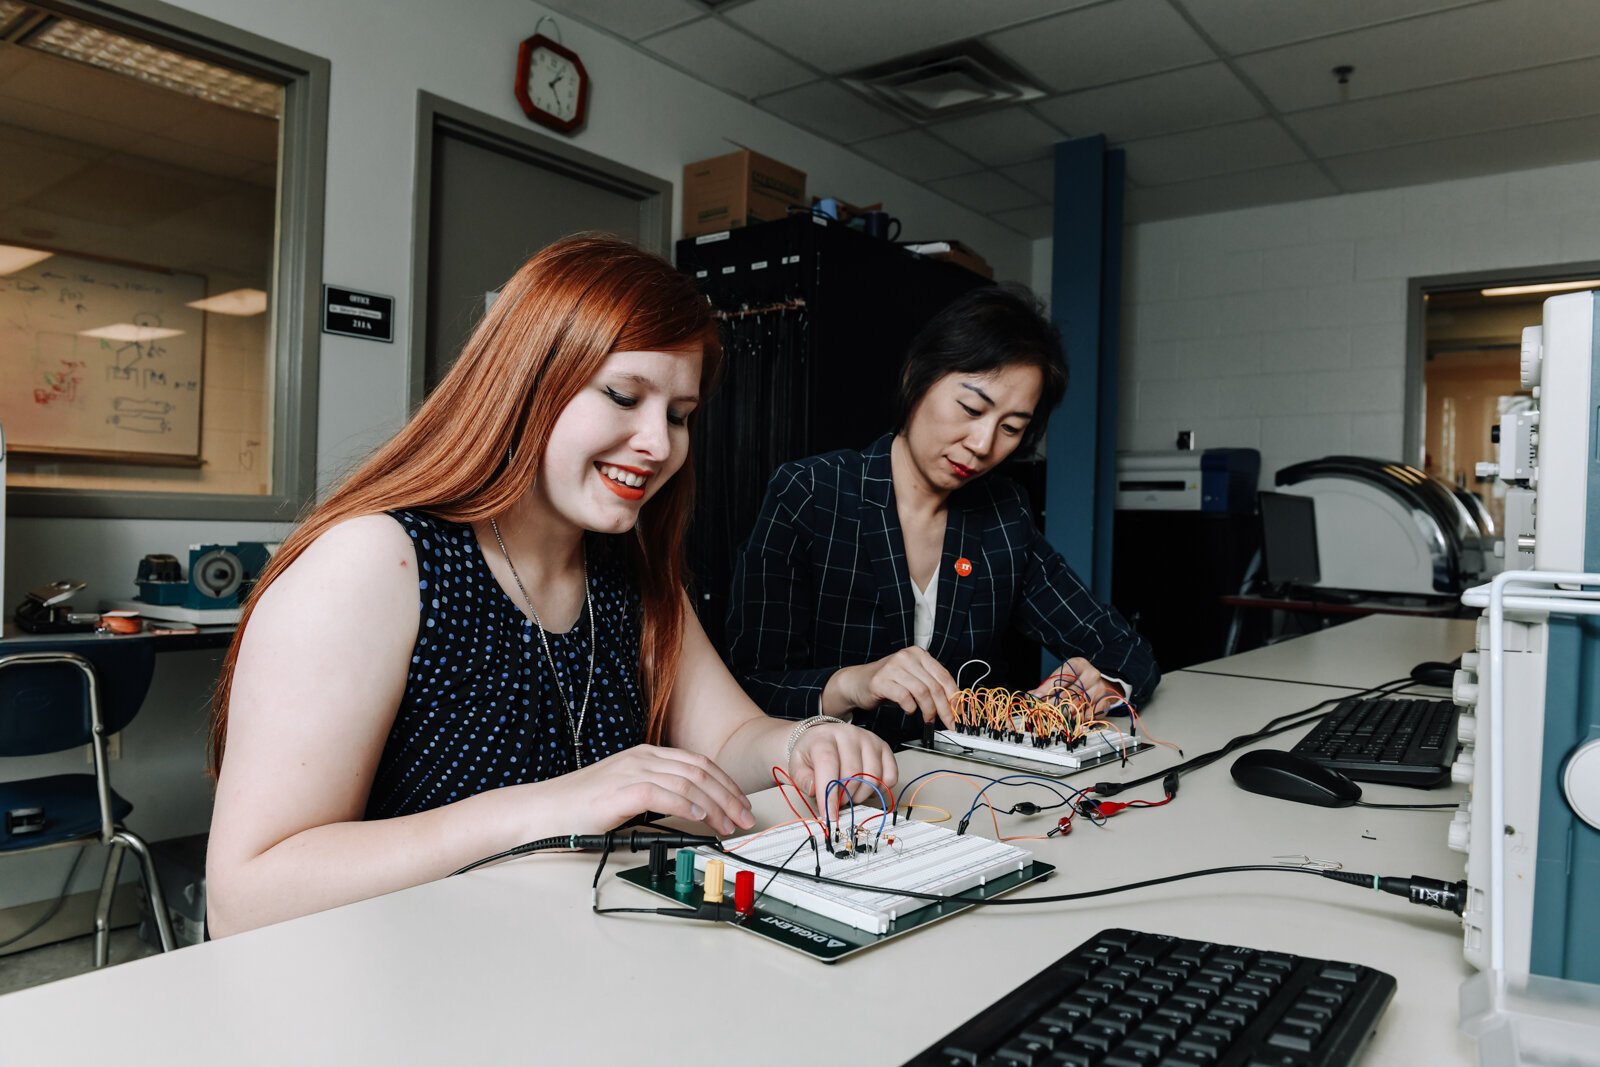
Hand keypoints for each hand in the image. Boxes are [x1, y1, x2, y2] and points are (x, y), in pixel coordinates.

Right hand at [554, 744, 754, 837]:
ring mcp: (630, 772)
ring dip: (714, 805)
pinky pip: (662, 794)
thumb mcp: (627, 793)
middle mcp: (641, 758)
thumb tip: (692, 811)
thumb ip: (656, 795)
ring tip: (728, 825)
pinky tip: (699, 818)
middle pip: (699, 772)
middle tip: (745, 819)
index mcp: (645, 755)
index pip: (698, 764)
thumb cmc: (581, 807)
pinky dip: (686, 805)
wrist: (543, 811)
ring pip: (687, 783)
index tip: (741, 805)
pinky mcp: (620, 791)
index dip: (725, 784)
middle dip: (728, 796)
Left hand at [788, 724, 897, 823]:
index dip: (829, 794)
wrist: (824, 738)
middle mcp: (849, 734)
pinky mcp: (884, 748)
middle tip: (836, 802)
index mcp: (824, 738)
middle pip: (853, 774)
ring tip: (849, 795)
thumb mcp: (798, 765)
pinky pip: (890, 776)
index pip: (828, 765)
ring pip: (873, 777)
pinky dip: (879, 789)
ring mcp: (869, 740)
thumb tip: (815, 790)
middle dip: (844, 797)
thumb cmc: (812, 754)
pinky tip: (866, 787)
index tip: (829, 814)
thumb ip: (802, 779)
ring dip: (860, 795)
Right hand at [831, 647, 957, 726]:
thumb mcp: (913, 679)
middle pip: (934, 686)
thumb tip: (953, 706)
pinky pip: (904, 697)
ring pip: (922, 692)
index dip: (954, 697)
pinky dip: (910, 708)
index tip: (959, 713)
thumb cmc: (888, 682)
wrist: (857, 681)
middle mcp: (907, 657)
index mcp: (919, 654)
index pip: (944, 676)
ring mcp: (893, 667)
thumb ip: (931, 687)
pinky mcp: (881, 680)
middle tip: (948, 723)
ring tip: (927, 719)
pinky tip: (909, 710)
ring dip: (928, 710)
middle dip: (944, 709)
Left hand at [1032, 658, 1126, 714]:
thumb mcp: (1065, 676)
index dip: (1046, 688)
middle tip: (1045, 709)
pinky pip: (1090, 712)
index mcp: (1079, 664)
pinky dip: (1080, 717)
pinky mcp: (1106, 701)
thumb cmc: (1080, 678)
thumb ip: (1048, 685)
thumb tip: (1030, 695)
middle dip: (1055, 702)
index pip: (1061, 677)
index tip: (1035, 697)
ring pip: (1079, 703)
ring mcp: (1100, 688)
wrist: (1105, 681)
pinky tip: (1073, 718)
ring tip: (1057, 715)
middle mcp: (1092, 674)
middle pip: (1070, 691)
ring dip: (1066, 712)